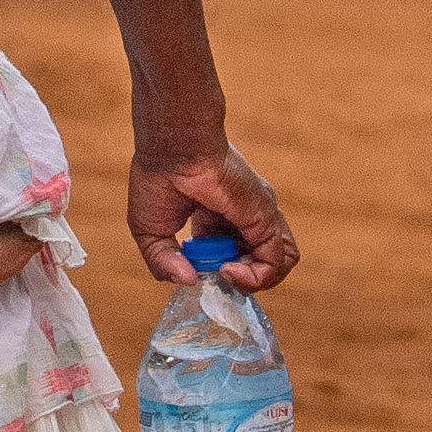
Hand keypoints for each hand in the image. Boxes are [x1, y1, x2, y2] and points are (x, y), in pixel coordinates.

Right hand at [125, 143, 295, 292]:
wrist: (172, 151)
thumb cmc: (157, 178)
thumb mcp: (150, 233)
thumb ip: (164, 262)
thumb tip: (189, 280)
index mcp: (219, 216)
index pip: (237, 251)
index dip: (221, 269)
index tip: (196, 268)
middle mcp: (245, 216)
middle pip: (262, 258)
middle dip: (240, 276)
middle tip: (213, 272)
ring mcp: (258, 216)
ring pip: (280, 262)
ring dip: (254, 280)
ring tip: (225, 273)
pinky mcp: (264, 218)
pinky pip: (274, 262)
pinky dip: (254, 277)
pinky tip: (226, 269)